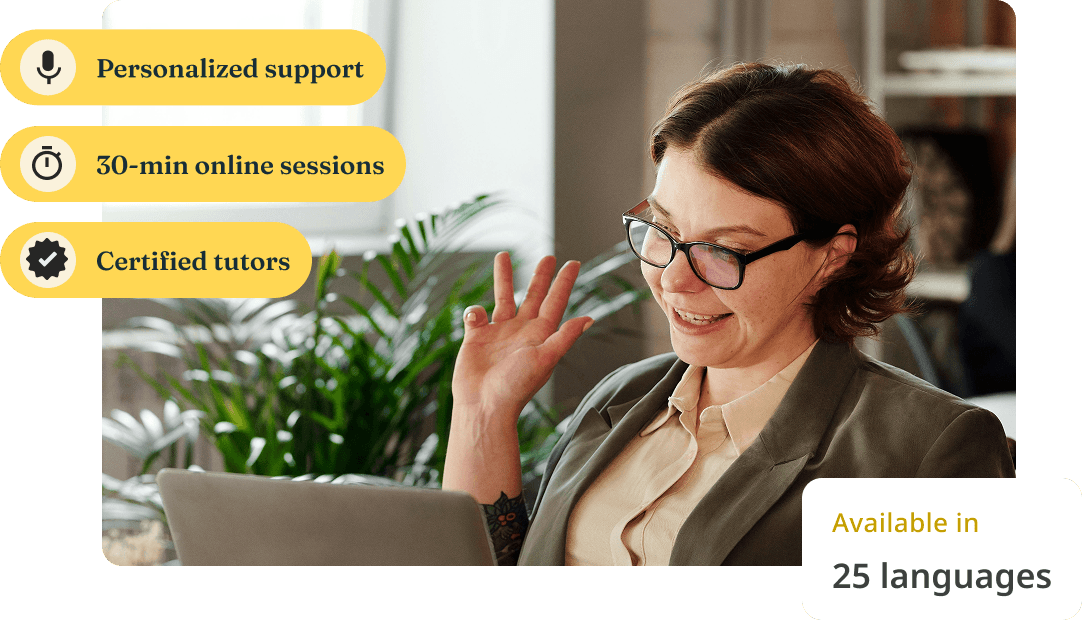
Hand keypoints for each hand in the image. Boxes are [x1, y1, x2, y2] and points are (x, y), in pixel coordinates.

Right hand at [452, 252, 593, 424]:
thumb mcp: (545, 359)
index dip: (564, 282)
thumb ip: (564, 336)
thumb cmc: (516, 386)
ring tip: (503, 256)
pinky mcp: (476, 338)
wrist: (484, 405)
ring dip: (504, 278)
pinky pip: (475, 316)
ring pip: (503, 298)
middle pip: (533, 296)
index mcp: (540, 335)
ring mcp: (499, 333)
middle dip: (540, 276)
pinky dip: (474, 311)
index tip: (573, 263)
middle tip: (549, 257)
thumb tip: (589, 318)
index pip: (556, 302)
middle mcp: (521, 331)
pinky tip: (475, 318)